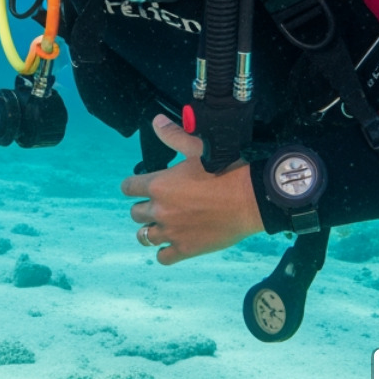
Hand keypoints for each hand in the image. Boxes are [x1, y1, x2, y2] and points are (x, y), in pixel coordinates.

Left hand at [120, 114, 265, 264]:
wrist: (251, 199)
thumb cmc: (225, 171)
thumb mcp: (196, 149)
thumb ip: (173, 136)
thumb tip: (156, 121)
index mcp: (158, 184)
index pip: (128, 187)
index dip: (133, 186)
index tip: (140, 186)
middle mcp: (159, 209)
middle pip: (134, 213)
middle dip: (143, 208)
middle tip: (159, 205)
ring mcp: (171, 232)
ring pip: (144, 237)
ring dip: (150, 230)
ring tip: (161, 226)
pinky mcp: (185, 249)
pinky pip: (162, 257)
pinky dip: (164, 252)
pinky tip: (173, 245)